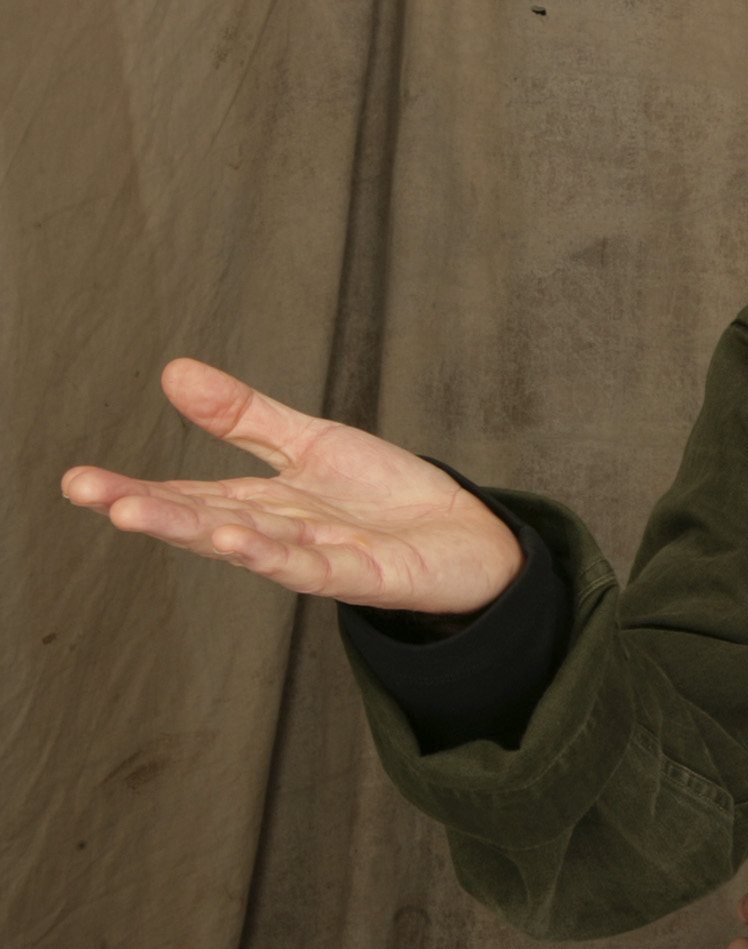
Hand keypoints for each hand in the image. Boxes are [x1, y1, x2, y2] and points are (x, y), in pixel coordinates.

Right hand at [63, 359, 522, 612]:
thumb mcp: (312, 442)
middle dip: (147, 509)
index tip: (78, 481)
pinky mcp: (364, 576)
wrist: (469, 535)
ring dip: (194, 530)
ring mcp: (320, 558)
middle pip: (205, 520)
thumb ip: (246, 415)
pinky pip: (311, 566)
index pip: (189, 496)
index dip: (136, 489)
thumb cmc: (388, 497)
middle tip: (85, 492)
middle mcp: (283, 536)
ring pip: (248, 544)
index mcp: (264, 506)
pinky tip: (232, 539)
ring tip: (136, 513)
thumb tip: (174, 372)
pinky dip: (272, 555)